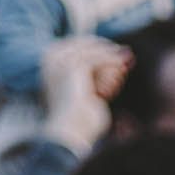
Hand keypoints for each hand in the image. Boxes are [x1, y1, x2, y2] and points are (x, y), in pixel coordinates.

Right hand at [39, 35, 131, 152]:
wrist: (69, 131)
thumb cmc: (77, 117)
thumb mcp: (83, 92)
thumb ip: (91, 77)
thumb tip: (111, 67)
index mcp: (48, 64)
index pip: (74, 45)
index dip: (96, 47)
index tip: (115, 52)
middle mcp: (50, 59)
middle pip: (83, 43)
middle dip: (105, 47)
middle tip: (124, 53)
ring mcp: (60, 62)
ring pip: (91, 50)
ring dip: (110, 55)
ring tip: (126, 60)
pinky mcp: (73, 67)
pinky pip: (97, 58)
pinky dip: (112, 60)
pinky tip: (123, 64)